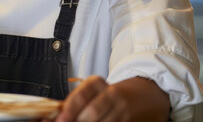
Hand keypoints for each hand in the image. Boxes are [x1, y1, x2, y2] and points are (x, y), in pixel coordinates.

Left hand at [48, 76, 168, 121]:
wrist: (147, 94)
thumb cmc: (112, 94)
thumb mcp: (94, 91)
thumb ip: (76, 103)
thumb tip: (55, 116)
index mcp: (97, 83)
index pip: (80, 96)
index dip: (69, 111)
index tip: (59, 120)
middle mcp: (112, 94)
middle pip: (91, 114)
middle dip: (77, 121)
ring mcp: (123, 110)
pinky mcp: (130, 121)